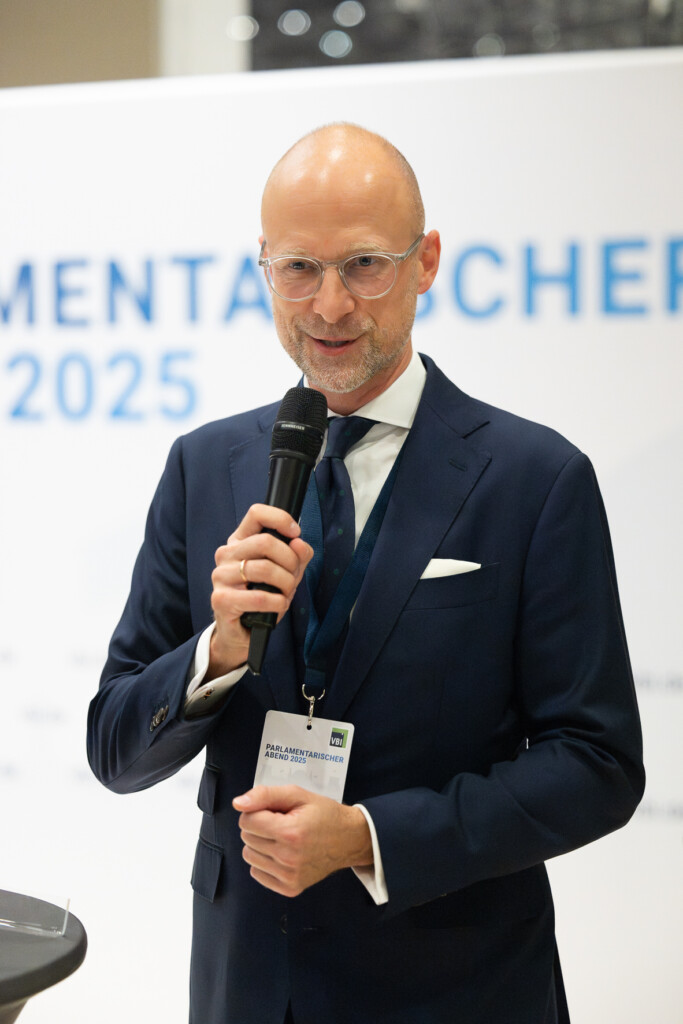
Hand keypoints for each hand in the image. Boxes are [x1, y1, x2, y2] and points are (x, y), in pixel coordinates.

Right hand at [208, 505, 312, 677]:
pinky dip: (277, 602)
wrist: (241, 631)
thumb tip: (299, 543)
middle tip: (293, 576)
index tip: (295, 533)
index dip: (280, 519)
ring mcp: (221, 576)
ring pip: (265, 569)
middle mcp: (226, 555)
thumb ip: (297, 556)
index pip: (256, 514)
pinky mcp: (221, 599)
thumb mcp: (285, 573)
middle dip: (290, 560)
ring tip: (286, 594)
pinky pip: (259, 596)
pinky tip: (278, 606)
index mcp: (240, 541)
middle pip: (265, 542)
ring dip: (286, 584)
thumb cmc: (262, 597)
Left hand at [233, 785, 373, 897]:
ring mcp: (289, 876)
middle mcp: (288, 858)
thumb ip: (265, 795)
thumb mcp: (298, 795)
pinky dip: (264, 861)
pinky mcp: (290, 888)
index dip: (257, 811)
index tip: (275, 811)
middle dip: (259, 826)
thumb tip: (238, 804)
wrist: (349, 839)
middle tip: (282, 822)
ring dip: (260, 843)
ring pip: (249, 856)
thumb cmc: (324, 814)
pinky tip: (282, 853)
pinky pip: (257, 873)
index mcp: (290, 832)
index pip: (247, 821)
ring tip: (282, 838)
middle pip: (247, 837)